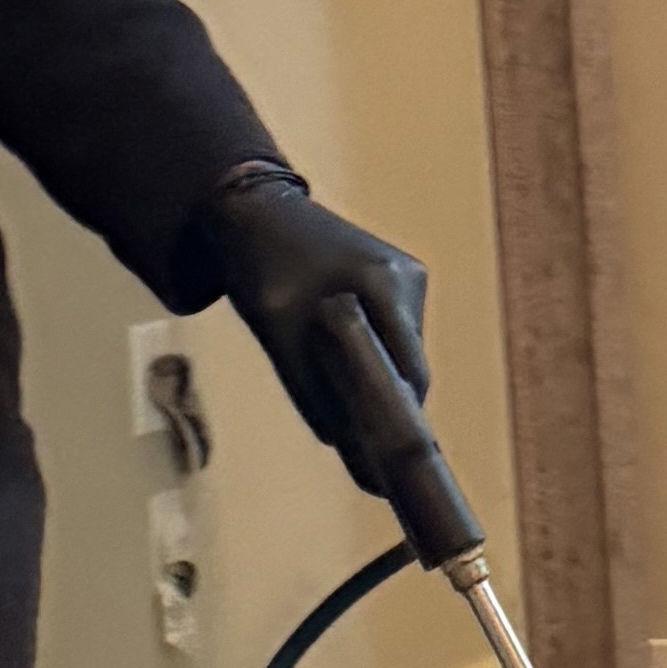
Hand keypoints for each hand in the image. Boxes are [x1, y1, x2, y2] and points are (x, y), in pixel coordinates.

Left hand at [201, 165, 427, 457]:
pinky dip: (371, 349)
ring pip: (402, 350)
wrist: (254, 211)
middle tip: (359, 436)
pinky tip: (340, 349)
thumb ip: (311, 389)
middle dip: (385, 399)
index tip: (386, 455)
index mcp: (383, 283)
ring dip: (376, 373)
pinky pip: (392, 330)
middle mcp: (406, 277)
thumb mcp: (275, 333)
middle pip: (412, 365)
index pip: (409, 371)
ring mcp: (407, 274)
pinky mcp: (398, 275)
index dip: (398, 416)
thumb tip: (340, 443)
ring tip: (334, 380)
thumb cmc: (260, 269)